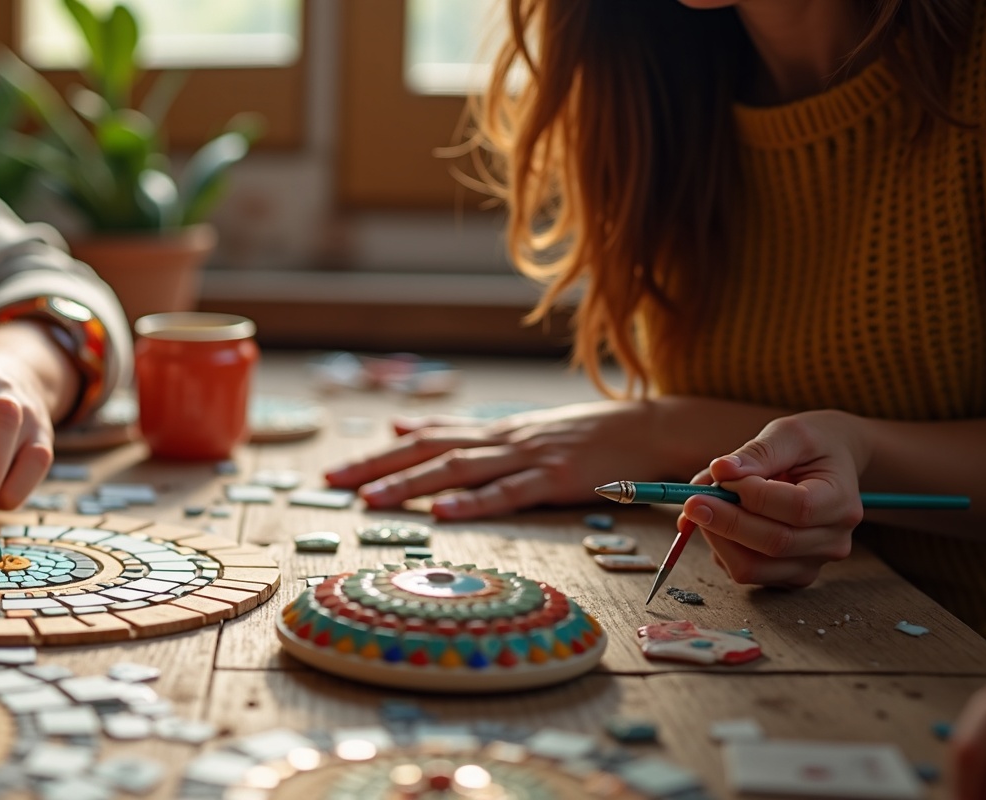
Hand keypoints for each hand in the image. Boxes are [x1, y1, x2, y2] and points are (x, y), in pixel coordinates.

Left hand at [323, 400, 666, 519]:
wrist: (650, 429)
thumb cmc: (583, 436)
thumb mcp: (515, 428)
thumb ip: (461, 432)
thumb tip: (402, 425)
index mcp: (492, 432)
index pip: (425, 439)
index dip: (379, 454)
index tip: (337, 472)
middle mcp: (502, 440)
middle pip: (429, 451)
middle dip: (379, 467)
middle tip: (335, 484)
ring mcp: (528, 457)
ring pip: (460, 470)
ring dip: (413, 485)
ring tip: (373, 501)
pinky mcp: (556, 480)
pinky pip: (508, 493)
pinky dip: (474, 502)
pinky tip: (443, 512)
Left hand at [682, 409, 867, 588]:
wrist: (829, 466)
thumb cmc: (810, 447)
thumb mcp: (789, 433)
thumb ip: (757, 452)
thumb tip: (721, 471)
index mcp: (841, 501)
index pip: (798, 508)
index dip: (753, 495)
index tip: (723, 476)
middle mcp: (833, 540)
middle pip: (773, 543)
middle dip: (725, 521)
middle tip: (691, 500)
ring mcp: (811, 563)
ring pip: (752, 567)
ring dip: (717, 538)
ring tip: (706, 507)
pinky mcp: (786, 575)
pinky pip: (745, 572)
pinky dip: (721, 548)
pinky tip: (718, 522)